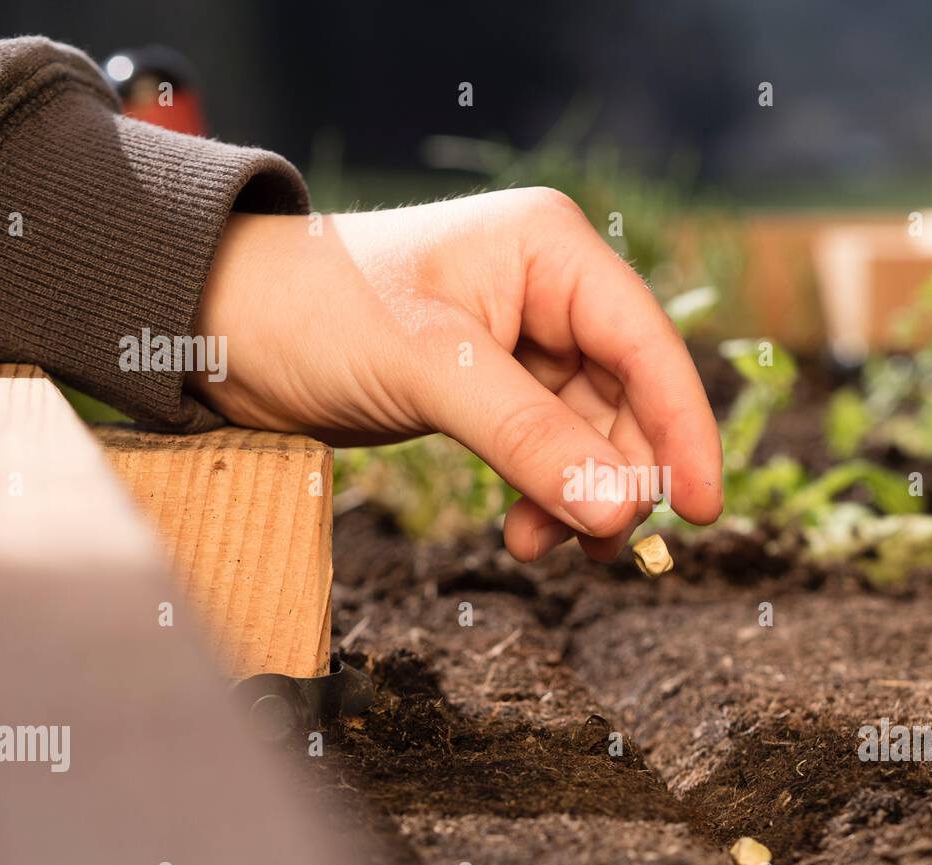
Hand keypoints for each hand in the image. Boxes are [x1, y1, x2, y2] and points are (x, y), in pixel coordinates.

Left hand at [189, 188, 721, 562]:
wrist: (228, 327)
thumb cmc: (319, 311)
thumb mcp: (432, 370)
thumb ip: (529, 438)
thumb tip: (619, 510)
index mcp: (552, 250)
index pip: (647, 344)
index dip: (684, 429)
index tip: (703, 507)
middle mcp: (551, 291)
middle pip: (630, 399)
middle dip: (619, 476)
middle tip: (603, 544)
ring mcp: (526, 342)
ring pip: (591, 436)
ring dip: (579, 497)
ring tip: (545, 546)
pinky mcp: (497, 388)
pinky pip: (549, 451)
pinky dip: (546, 496)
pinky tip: (525, 532)